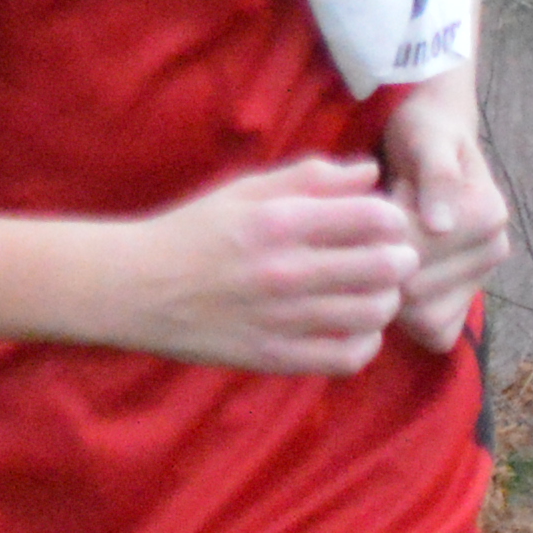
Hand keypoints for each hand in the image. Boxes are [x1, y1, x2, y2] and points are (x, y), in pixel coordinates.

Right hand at [111, 157, 424, 375]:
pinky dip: (365, 343)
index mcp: (280, 222)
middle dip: (399, 258)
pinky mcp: (272, 357)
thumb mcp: (243, 191)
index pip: (375, 217)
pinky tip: (354, 328)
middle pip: (385, 266)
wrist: (132, 289)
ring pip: (373, 313)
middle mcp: (285, 270)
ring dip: (386, 300)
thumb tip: (370, 175)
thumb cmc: (190, 233)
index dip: (393, 218)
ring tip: (374, 292)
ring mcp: (280, 319)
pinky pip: (346, 357)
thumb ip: (309, 178)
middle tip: (391, 258)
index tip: (383, 224)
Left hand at [377, 82, 510, 348]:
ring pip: (424, 318)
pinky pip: (436, 332)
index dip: (378, 243)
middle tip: (370, 235)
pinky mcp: (466, 299)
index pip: (416, 256)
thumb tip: (441, 224)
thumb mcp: (424, 140)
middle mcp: (493, 249)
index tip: (371, 211)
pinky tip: (390, 286)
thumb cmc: (423, 136)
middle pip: (416, 293)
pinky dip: (407, 321)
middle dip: (379, 269)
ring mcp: (481, 277)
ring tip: (380, 253)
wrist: (437, 137)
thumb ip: (435, 175)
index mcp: (486, 215)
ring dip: (390, 294)